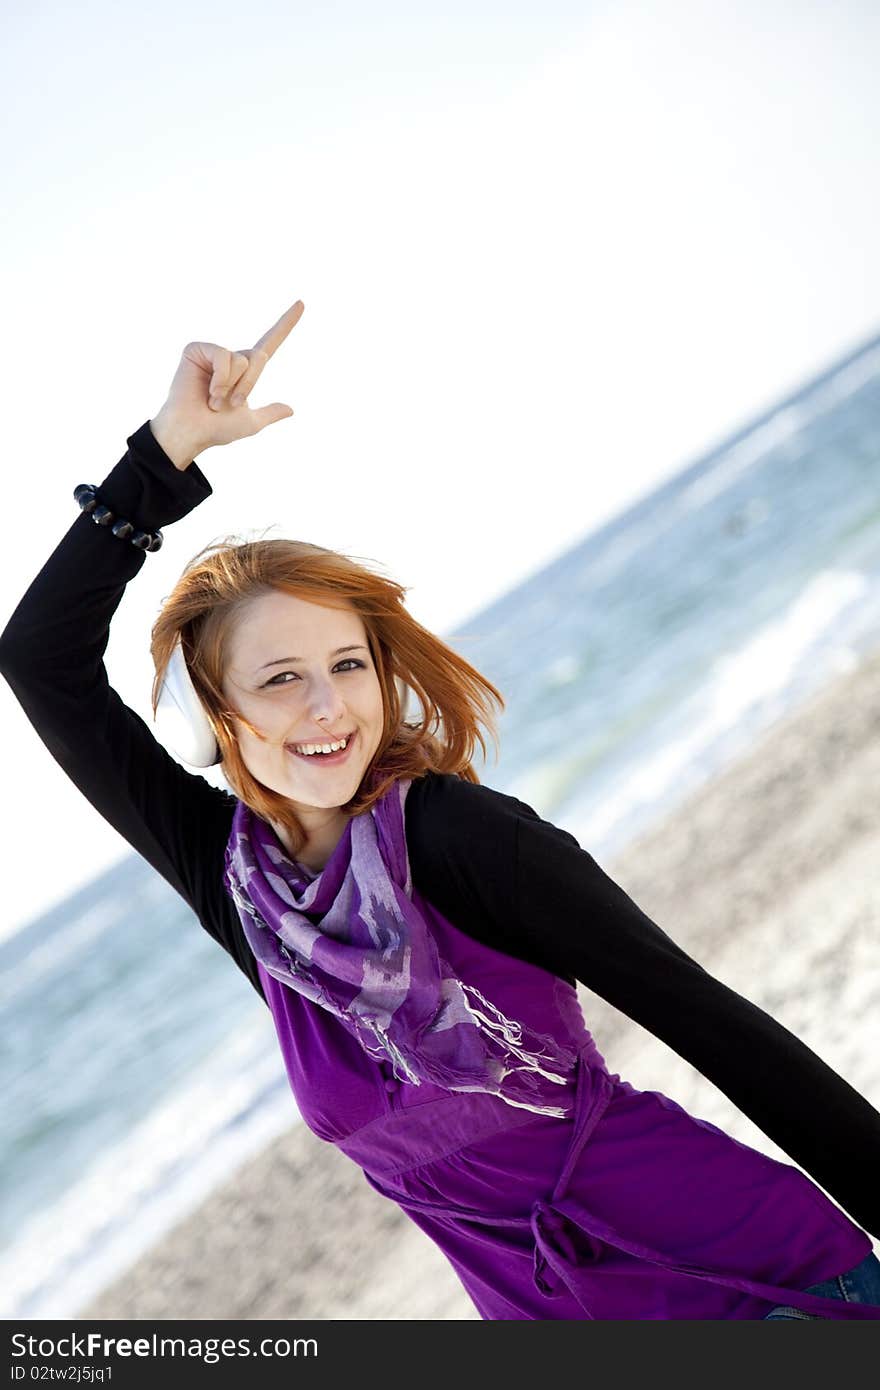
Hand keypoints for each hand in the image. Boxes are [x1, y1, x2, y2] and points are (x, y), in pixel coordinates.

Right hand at [150, 299, 303, 465]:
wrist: (192, 432)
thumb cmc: (216, 429)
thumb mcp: (250, 423)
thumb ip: (270, 413)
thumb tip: (291, 409)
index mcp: (245, 371)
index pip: (270, 344)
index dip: (286, 324)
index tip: (302, 303)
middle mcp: (231, 357)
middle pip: (259, 357)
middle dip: (249, 385)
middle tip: (229, 404)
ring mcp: (213, 352)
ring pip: (241, 359)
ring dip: (231, 386)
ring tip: (213, 400)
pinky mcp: (197, 349)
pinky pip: (223, 356)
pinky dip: (220, 378)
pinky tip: (208, 390)